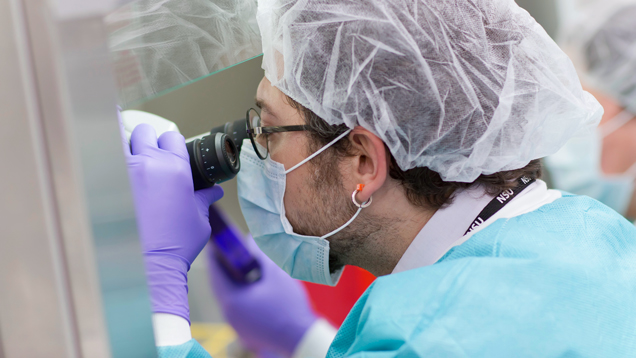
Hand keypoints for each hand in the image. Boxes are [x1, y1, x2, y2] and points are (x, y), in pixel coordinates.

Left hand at [120, 115, 223, 321]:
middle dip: (148, 141)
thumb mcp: (199, 219)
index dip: (171, 144)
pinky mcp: (107, 185)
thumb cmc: (177, 244)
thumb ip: (204, 199)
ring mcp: (125, 172)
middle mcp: (150, 164)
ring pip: (120, 141)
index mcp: (176, 168)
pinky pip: (103, 160)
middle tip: (149, 156)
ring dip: (126, 149)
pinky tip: (113, 175)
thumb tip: (213, 191)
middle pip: (144, 132)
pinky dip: (107, 163)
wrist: (150, 265)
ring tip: (129, 164)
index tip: (170, 153)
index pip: (171, 137)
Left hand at [207, 230, 317, 356]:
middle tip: (228, 252)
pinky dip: (240, 294)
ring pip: (229, 298)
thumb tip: (250, 240)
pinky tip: (251, 286)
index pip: (216, 274)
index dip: (215, 256)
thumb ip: (260, 256)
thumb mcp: (275, 275)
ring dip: (232, 282)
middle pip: (220, 286)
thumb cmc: (288, 306)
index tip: (215, 243)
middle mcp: (229, 315)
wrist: (301, 338)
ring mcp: (237, 325)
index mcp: (232, 301)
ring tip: (240, 266)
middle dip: (223, 268)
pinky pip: (237, 308)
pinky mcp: (246, 331)